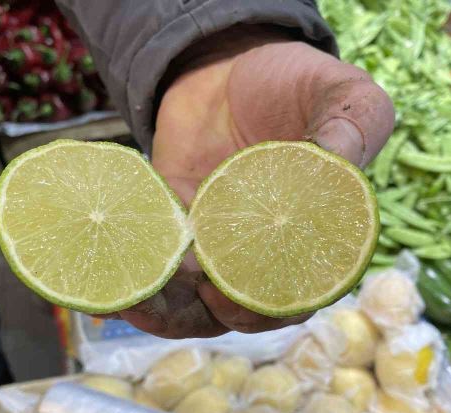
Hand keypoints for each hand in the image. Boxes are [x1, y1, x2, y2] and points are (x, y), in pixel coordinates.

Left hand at [102, 25, 393, 338]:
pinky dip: (131, 279)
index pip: (299, 294)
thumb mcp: (340, 93)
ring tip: (129, 300)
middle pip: (240, 309)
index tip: (240, 291)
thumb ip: (350, 126)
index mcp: (313, 239)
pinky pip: (152, 263)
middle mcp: (263, 253)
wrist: (230, 63)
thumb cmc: (298, 83)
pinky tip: (100, 291)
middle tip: (188, 290)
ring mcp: (214, 244)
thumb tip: (337, 163)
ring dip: (161, 310)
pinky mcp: (173, 227)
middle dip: (210, 311)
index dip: (272, 307)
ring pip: (190, 301)